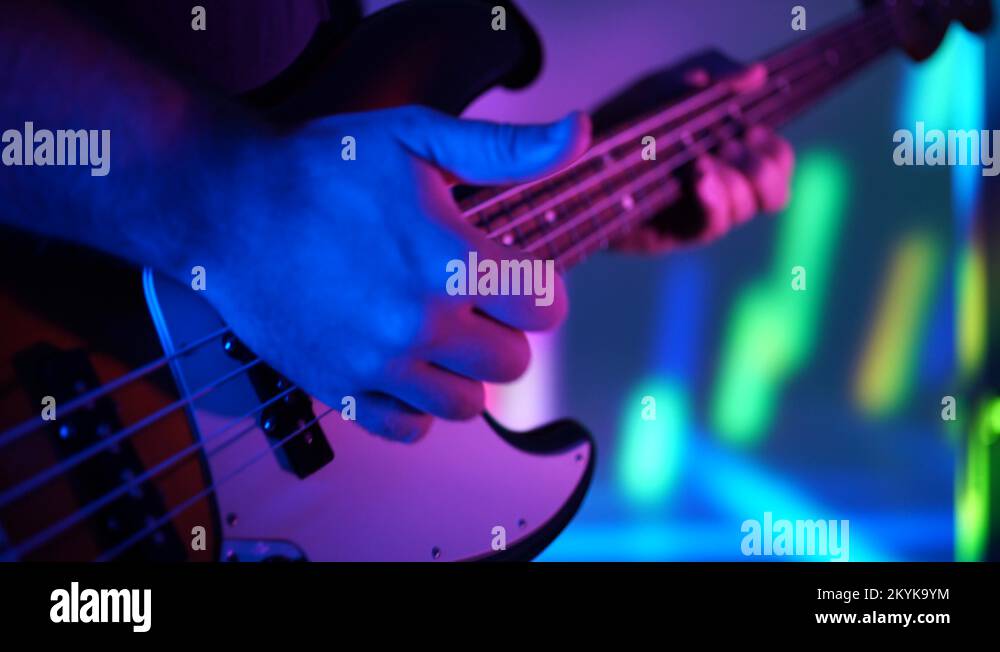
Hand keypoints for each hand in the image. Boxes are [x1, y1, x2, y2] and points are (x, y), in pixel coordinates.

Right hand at [202, 106, 589, 441]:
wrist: (227, 204)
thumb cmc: (324, 167)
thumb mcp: (419, 137)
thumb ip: (506, 148)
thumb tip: (578, 135)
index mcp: (453, 261)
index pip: (546, 308)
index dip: (539, 289)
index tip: (516, 274)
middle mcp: (423, 323)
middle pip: (513, 362)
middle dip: (505, 331)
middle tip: (475, 302)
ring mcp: (379, 363)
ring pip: (467, 405)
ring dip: (466, 374)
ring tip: (442, 336)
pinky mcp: (339, 388)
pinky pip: (406, 429)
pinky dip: (416, 409)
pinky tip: (404, 369)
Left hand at [612, 65, 794, 253]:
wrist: (574, 159)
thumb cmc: (624, 123)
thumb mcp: (667, 88)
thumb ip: (711, 78)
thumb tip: (756, 74)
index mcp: (730, 156)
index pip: (779, 162)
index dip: (774, 150)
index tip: (747, 128)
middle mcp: (721, 189)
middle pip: (775, 193)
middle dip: (758, 166)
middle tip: (726, 145)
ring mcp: (699, 213)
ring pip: (748, 207)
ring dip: (734, 179)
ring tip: (701, 161)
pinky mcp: (675, 232)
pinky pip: (713, 225)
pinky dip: (714, 198)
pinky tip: (699, 177)